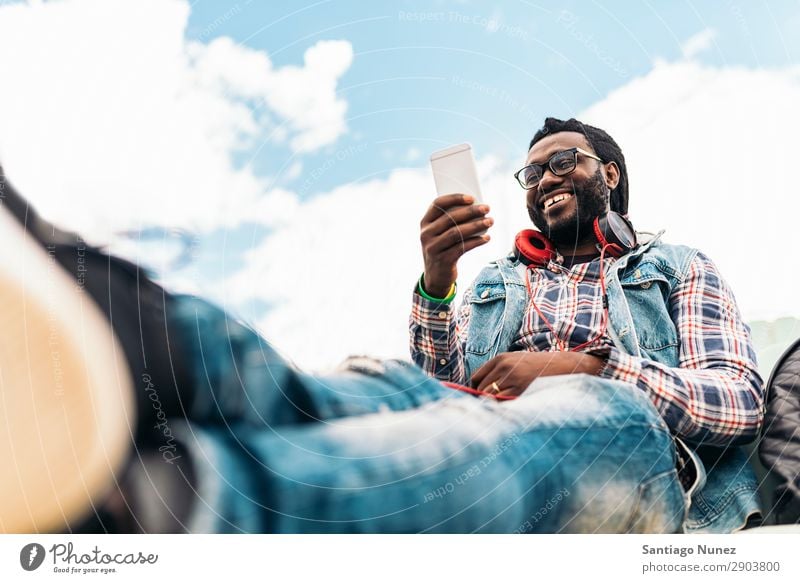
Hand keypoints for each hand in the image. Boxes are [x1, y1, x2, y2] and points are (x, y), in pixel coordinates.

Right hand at [419, 194, 491, 296]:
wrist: (435, 276)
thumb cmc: (442, 249)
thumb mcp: (440, 234)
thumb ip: (451, 221)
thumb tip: (475, 209)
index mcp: (425, 223)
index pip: (437, 204)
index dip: (454, 198)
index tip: (472, 198)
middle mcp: (426, 234)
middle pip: (450, 218)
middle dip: (471, 211)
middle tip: (486, 208)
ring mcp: (433, 248)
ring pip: (457, 232)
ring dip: (476, 225)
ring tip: (489, 222)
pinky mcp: (443, 260)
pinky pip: (462, 247)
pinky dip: (476, 241)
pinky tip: (486, 238)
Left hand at [471, 352, 606, 397]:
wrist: (568, 367)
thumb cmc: (542, 369)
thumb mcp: (518, 362)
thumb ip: (500, 373)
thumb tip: (480, 394)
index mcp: (501, 358)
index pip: (475, 378)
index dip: (476, 391)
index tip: (482, 399)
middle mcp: (504, 366)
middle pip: (481, 389)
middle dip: (484, 401)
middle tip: (492, 409)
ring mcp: (513, 378)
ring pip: (490, 398)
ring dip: (494, 406)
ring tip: (503, 410)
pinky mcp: (522, 390)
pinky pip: (503, 403)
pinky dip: (503, 409)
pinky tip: (512, 410)